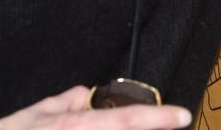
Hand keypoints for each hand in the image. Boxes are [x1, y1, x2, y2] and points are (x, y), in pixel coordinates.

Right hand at [0, 86, 191, 129]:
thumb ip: (67, 102)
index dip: (157, 118)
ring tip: (154, 125)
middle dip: (150, 129)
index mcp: (76, 126)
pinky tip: (112, 128)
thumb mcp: (38, 113)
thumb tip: (86, 94)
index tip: (183, 115)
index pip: (125, 119)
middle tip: (169, 123)